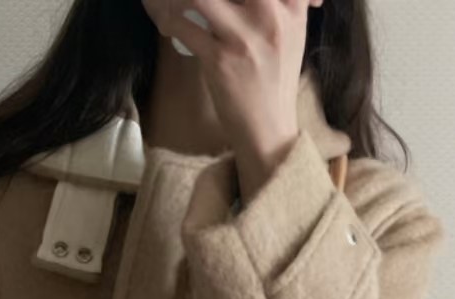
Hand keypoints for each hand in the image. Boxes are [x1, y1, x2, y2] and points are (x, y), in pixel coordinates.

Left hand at [142, 0, 323, 198]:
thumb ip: (282, 2)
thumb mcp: (290, 32)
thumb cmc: (273, 80)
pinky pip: (183, 25)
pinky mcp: (221, 60)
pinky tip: (163, 20)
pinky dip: (166, 18)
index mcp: (291, 4)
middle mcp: (271, 14)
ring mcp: (245, 37)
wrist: (269, 130)